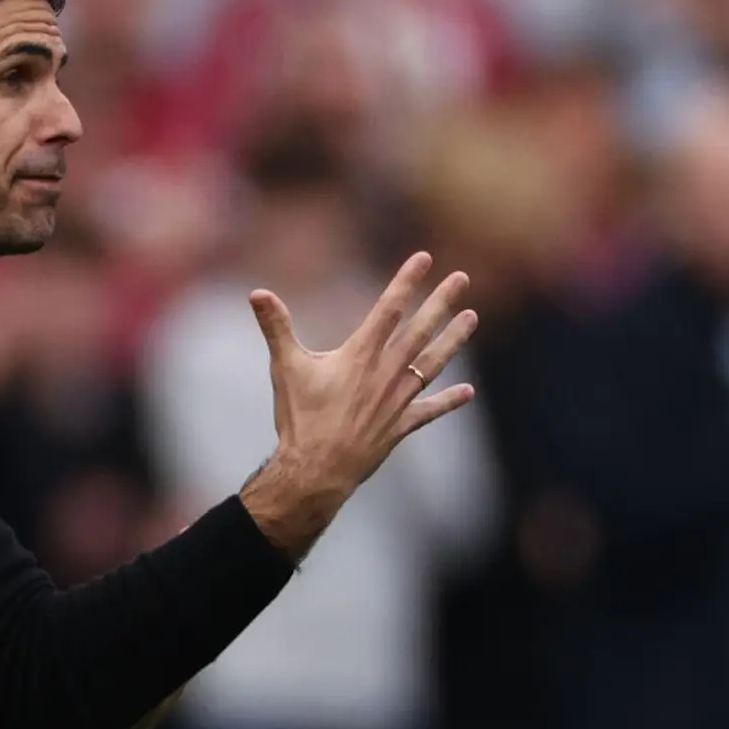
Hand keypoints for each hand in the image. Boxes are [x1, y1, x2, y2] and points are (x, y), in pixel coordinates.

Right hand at [237, 251, 478, 558]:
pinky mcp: (400, 426)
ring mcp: (397, 400)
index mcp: (360, 355)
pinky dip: (448, 401)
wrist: (317, 470)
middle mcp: (385, 373)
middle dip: (441, 302)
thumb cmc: (300, 418)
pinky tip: (468, 392)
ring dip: (453, 340)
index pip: (389, 308)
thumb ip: (276, 327)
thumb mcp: (285, 368)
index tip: (425, 258)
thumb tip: (256, 292)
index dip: (407, 281)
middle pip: (420, 330)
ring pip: (432, 363)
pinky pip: (429, 411)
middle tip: (462, 279)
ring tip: (472, 318)